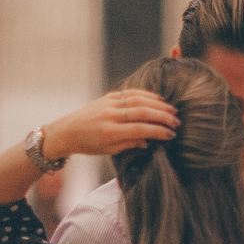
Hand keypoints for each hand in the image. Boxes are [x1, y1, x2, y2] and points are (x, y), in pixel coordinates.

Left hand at [43, 89, 179, 159]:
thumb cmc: (89, 145)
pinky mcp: (109, 96)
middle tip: (176, 122)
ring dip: (158, 104)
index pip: (140, 129)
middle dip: (162, 116)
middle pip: (142, 112)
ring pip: (138, 100)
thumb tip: (149, 140)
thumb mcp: (109, 150)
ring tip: (171, 111)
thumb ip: (129, 144)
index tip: (171, 134)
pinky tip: (157, 99)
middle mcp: (110, 115)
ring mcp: (109, 103)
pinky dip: (146, 95)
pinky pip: (131, 93)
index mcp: (110, 132)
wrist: (67, 131)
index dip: (158, 131)